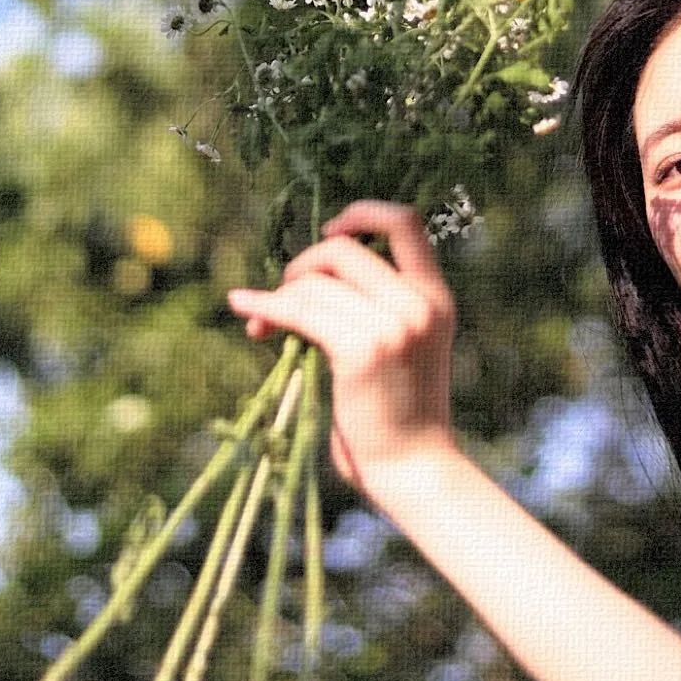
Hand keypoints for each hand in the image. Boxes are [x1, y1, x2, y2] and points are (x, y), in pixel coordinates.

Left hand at [227, 201, 457, 495]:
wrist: (413, 467)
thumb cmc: (400, 413)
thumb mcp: (406, 344)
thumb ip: (380, 304)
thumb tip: (315, 271)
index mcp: (436, 296)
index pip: (406, 222)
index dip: (361, 213)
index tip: (331, 233)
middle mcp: (420, 303)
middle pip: (344, 249)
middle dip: (303, 265)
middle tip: (286, 296)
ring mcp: (393, 325)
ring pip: (315, 283)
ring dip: (280, 296)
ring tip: (264, 325)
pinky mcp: (362, 350)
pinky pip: (299, 312)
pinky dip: (265, 308)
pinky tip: (244, 308)